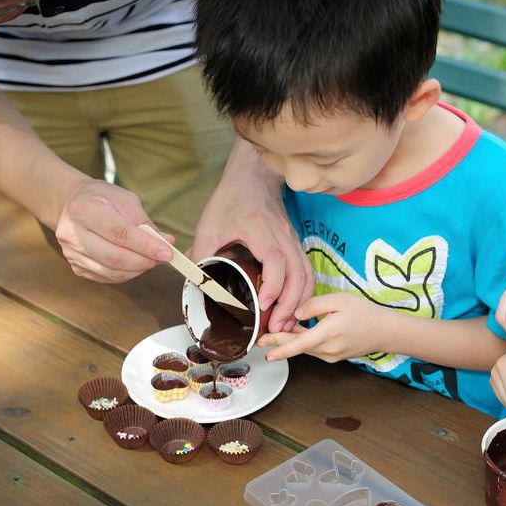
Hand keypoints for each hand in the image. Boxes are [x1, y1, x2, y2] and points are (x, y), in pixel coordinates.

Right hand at [55, 179, 171, 281]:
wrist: (71, 204)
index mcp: (83, 210)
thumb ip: (144, 222)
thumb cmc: (101, 199)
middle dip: (144, 261)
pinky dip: (126, 273)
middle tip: (162, 258)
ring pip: (111, 272)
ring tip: (151, 260)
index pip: (119, 233)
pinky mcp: (76, 266)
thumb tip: (166, 242)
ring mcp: (72, 253)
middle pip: (114, 257)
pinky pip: (106, 277)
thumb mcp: (124, 199)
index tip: (167, 252)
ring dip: (137, 269)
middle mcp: (72, 233)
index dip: (146, 245)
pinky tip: (136, 264)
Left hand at [191, 177, 312, 333]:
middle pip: (298, 273)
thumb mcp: (208, 226)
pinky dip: (304, 293)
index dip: (273, 285)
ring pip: (307, 275)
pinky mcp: (296, 245)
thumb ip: (202, 255)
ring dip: (300, 302)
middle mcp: (282, 236)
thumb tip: (197, 285)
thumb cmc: (231, 200)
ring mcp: (292, 240)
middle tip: (277, 327)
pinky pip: (307, 271)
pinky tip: (293, 307)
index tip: (264, 304)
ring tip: (286, 323)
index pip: (275, 260)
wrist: (253, 178)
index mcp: (259, 229)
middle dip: (290, 304)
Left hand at [257, 293, 388, 362]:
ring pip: (305, 348)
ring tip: (276, 331)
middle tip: (260, 341)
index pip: (299, 344)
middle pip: (297, 347)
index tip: (265, 352)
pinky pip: (313, 349)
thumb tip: (295, 313)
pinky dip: (304, 342)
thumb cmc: (365, 313)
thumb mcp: (340, 300)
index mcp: (329, 333)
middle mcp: (328, 349)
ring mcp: (331, 356)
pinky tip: (298, 332)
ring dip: (291, 341)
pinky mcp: (334, 357)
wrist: (386, 332)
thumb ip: (315, 305)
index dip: (280, 348)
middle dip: (278, 343)